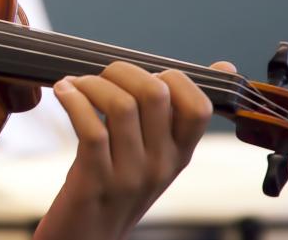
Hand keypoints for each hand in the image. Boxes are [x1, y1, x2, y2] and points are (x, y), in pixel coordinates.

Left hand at [33, 59, 235, 239]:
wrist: (86, 238)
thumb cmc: (117, 185)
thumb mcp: (156, 153)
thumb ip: (177, 114)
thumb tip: (225, 65)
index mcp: (180, 154)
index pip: (198, 105)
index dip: (172, 77)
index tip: (143, 76)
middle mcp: (162, 164)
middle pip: (155, 94)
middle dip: (122, 70)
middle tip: (100, 76)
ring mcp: (131, 175)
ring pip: (121, 105)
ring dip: (91, 83)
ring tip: (75, 85)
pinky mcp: (96, 181)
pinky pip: (91, 128)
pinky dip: (73, 99)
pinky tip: (63, 92)